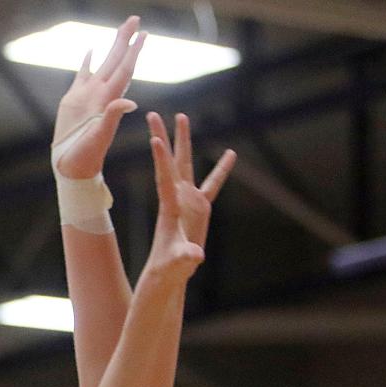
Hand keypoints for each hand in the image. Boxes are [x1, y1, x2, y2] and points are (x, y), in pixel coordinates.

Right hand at [52, 16, 146, 178]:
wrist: (72, 167)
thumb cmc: (86, 157)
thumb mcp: (100, 137)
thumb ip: (113, 117)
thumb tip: (131, 102)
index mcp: (108, 100)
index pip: (124, 70)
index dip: (134, 52)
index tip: (144, 34)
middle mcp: (101, 95)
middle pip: (116, 61)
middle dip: (126, 40)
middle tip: (135, 19)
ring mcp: (88, 96)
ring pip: (103, 64)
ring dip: (112, 47)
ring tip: (121, 29)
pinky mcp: (74, 100)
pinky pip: (82, 75)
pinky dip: (86, 62)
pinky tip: (90, 50)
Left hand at [142, 117, 206, 280]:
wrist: (169, 273)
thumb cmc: (169, 267)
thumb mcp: (178, 262)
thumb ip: (186, 256)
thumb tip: (195, 256)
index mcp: (170, 207)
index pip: (164, 178)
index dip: (160, 159)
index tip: (153, 137)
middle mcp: (176, 198)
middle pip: (170, 161)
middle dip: (164, 137)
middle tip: (154, 113)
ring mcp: (188, 200)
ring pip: (186, 164)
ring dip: (184, 142)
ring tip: (183, 117)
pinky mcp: (199, 208)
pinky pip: (212, 184)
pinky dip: (221, 170)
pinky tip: (232, 154)